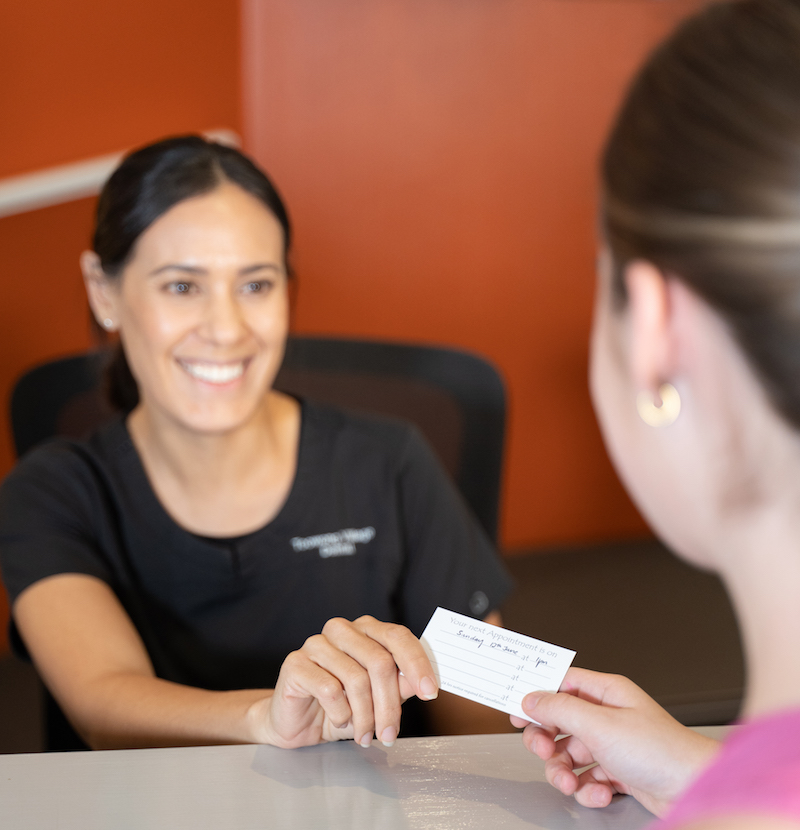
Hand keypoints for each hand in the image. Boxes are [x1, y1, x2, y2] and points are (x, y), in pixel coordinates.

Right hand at [259, 616, 438, 748]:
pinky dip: (340, 714)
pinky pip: (329, 689)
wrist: (297, 724)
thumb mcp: (377, 698)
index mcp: (365, 630)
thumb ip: (399, 684)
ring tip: (364, 735)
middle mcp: (342, 630)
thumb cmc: (340, 707)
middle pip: (379, 661)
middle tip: (389, 734)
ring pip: (356, 678)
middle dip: (389, 705)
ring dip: (365, 716)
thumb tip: (423, 682)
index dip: (417, 663)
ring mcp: (316, 643)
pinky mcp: (296, 663)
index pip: (398, 636)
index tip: (430, 693)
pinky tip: (339, 721)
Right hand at [510, 667, 718, 816]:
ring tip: (570, 782)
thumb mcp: (599, 724)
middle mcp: (608, 715)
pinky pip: (588, 778)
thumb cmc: (660, 750)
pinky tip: (599, 793)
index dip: (537, 696)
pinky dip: (588, 789)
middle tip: (545, 752)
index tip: (517, 712)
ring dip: (564, 771)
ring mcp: (613, 745)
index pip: (561, 683)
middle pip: (560, 722)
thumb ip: (560, 709)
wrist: (693, 789)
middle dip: (548, 741)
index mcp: (606, 692)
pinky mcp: (619, 772)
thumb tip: (531, 698)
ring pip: (570, 754)